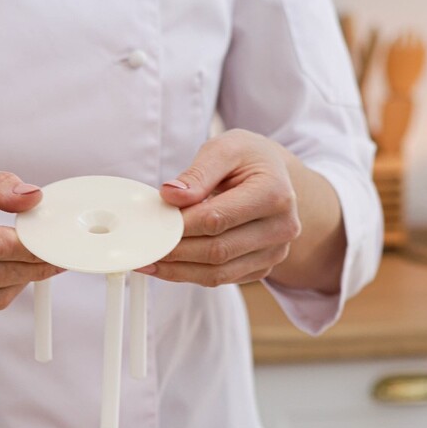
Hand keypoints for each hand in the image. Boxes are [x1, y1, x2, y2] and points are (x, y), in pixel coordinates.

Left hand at [140, 130, 301, 286]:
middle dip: (175, 250)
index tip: (153, 225)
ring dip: (178, 270)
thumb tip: (170, 195)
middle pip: (217, 250)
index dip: (181, 226)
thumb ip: (198, 172)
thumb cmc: (250, 160)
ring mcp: (275, 252)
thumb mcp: (226, 149)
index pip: (218, 218)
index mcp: (275, 194)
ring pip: (218, 273)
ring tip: (149, 260)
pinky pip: (222, 279)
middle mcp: (282, 227)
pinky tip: (169, 265)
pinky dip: (191, 274)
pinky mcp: (263, 267)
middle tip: (145, 246)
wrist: (276, 176)